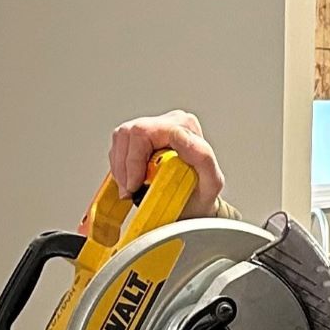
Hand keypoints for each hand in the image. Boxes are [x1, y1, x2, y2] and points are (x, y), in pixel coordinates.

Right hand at [108, 110, 225, 218]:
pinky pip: (118, 147)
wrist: (195, 205)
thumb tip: (180, 136)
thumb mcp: (212, 182)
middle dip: (126, 166)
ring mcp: (152, 129)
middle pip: (130, 133)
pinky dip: (120, 169)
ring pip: (121, 139)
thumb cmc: (202, 194)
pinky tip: (132, 181)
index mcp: (184, 126)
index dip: (135, 159)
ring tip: (133, 187)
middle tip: (133, 189)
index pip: (146, 131)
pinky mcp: (139, 139)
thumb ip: (202, 156)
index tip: (137, 183)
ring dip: (121, 168)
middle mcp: (168, 123)